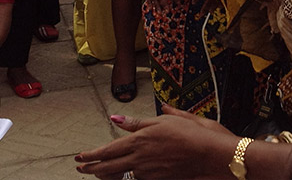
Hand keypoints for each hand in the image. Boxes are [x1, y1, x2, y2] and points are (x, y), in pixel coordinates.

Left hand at [75, 104, 235, 177]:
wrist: (211, 155)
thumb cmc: (192, 133)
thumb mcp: (164, 121)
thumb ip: (138, 122)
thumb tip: (117, 117)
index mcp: (139, 140)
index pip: (107, 150)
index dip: (92, 155)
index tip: (80, 157)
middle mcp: (140, 158)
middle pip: (109, 167)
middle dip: (92, 168)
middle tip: (82, 168)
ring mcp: (148, 172)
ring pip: (121, 175)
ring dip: (107, 174)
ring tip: (97, 173)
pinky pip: (137, 179)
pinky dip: (126, 177)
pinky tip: (125, 176)